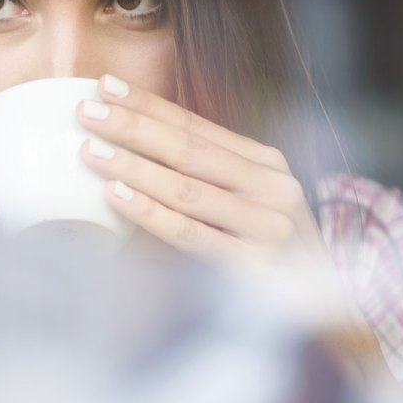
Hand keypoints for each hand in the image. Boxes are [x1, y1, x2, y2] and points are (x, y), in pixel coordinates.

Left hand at [78, 74, 381, 373]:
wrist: (316, 317)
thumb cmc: (256, 255)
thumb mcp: (234, 205)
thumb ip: (193, 178)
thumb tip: (121, 147)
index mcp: (264, 163)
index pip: (195, 126)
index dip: (148, 104)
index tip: (105, 85)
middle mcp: (272, 187)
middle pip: (188, 149)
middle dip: (133, 126)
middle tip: (86, 111)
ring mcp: (269, 226)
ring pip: (186, 188)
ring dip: (133, 165)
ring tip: (90, 149)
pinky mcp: (256, 266)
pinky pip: (190, 233)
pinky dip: (148, 212)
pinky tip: (114, 194)